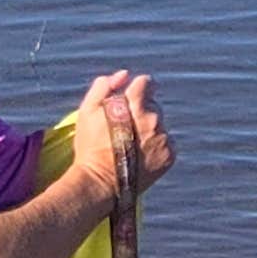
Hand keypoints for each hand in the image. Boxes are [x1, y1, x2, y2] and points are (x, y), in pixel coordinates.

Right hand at [69, 71, 176, 198]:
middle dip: (141, 111)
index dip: (137, 88)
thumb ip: (104, 87)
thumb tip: (124, 74)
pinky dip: (157, 146)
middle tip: (125, 128)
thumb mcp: (87, 111)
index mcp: (136, 105)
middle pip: (153, 105)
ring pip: (160, 126)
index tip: (131, 97)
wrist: (99, 182)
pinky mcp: (169, 155)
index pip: (146, 83)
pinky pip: (167, 143)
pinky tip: (141, 155)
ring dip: (150, 130)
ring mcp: (164, 138)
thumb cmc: (90, 146)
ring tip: (131, 145)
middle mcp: (154, 120)